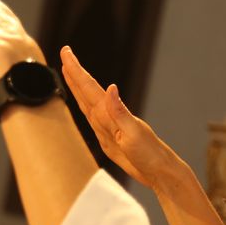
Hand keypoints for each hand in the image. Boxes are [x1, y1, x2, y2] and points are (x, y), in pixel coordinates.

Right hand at [59, 46, 182, 191]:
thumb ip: (119, 112)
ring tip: (68, 71)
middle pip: (87, 90)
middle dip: (74, 72)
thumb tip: (110, 87)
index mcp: (111, 114)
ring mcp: (108, 126)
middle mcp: (108, 117)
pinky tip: (83, 100)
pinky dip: (84, 105)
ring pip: (87, 101)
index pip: (89, 88)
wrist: (160, 172)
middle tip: (65, 52)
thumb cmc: (150, 155)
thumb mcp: (133, 134)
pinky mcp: (108, 137)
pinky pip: (90, 117)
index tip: (66, 53)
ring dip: (77, 86)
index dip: (76, 71)